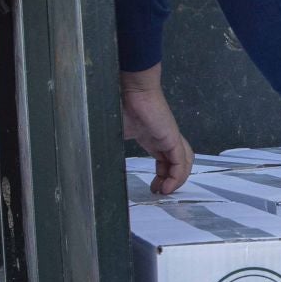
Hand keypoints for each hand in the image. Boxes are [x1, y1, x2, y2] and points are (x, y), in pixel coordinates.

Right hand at [120, 66, 193, 193]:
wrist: (131, 89)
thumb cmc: (121, 105)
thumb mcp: (116, 132)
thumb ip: (113, 146)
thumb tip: (96, 159)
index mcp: (153, 138)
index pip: (166, 160)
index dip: (162, 175)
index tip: (154, 187)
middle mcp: (165, 138)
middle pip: (178, 162)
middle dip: (171, 180)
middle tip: (160, 192)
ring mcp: (171, 137)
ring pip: (184, 162)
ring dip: (176, 180)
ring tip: (165, 191)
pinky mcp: (173, 138)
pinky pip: (181, 161)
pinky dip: (177, 176)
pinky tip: (168, 186)